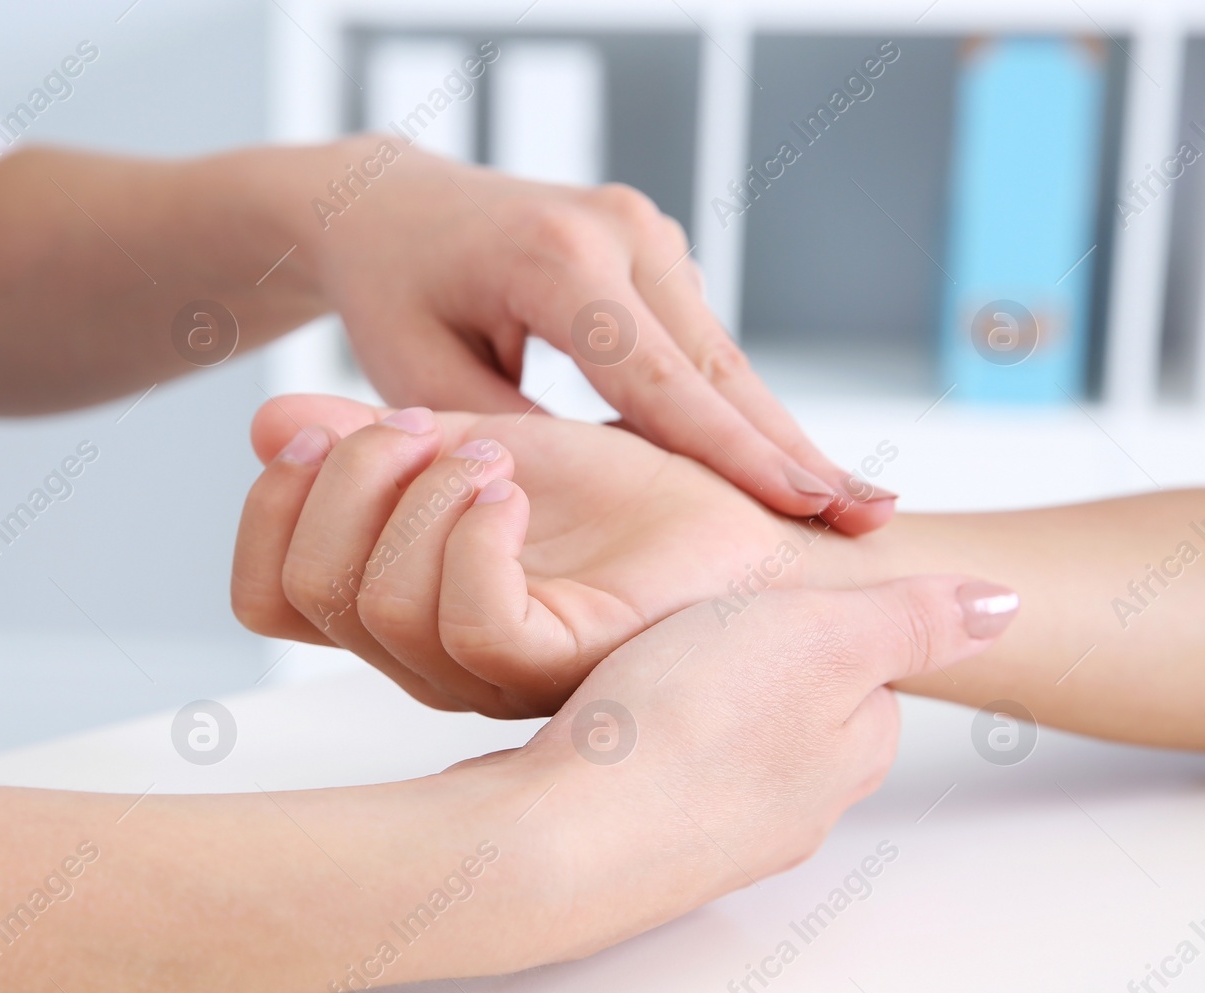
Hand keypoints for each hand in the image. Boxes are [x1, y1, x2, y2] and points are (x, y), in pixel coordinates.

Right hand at [235, 394, 820, 716]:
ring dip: (423, 497)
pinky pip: (478, 627)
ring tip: (493, 450)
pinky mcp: (563, 666)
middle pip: (310, 593)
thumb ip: (375, 439)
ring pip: (382, 608)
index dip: (266, 508)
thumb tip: (268, 423)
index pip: (266, 595)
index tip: (316, 425)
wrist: (740, 512)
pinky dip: (480, 542)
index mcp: (395, 601)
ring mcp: (489, 669)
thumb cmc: (624, 486)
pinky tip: (517, 492)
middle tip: (413, 422)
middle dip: (347, 479)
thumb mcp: (475, 436)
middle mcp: (426, 650)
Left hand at [310, 137, 894, 533]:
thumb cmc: (394, 297)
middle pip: (717, 364)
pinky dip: (738, 407)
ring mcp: (643, 233)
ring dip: (775, 433)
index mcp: (557, 260)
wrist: (388, 206)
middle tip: (872, 518)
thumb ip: (507, 444)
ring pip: (720, 356)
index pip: (660, 378)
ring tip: (855, 506)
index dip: (733, 452)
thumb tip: (592, 508)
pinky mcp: (650, 251)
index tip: (802, 509)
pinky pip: (701, 345)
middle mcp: (618, 232)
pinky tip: (789, 466)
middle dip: (790, 448)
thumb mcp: (422, 385)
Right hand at [490, 574, 1016, 957]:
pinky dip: (647, 745)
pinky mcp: (648, 846)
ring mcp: (722, 836)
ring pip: (730, 747)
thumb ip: (914, 617)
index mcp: (854, 749)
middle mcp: (800, 807)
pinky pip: (667, 780)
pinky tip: (610, 725)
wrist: (560, 838)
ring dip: (698, 706)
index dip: (819, 615)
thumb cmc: (679, 726)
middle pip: (801, 710)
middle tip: (699, 624)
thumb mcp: (821, 633)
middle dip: (758, 664)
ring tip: (647, 671)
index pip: (869, 665)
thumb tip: (1005, 606)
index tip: (768, 594)